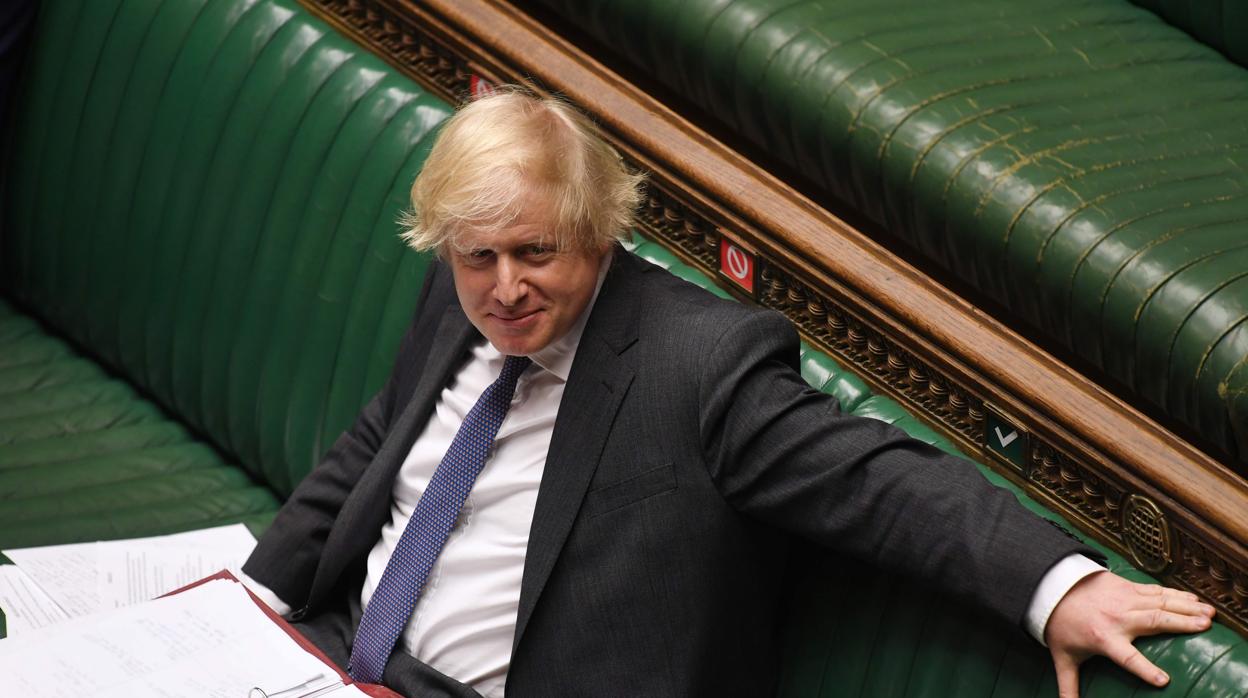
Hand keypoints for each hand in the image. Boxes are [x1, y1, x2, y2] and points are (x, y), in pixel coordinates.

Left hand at [1045, 570, 1214, 697]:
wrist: (1052, 589)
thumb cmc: (1060, 626)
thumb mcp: (1064, 657)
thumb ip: (1069, 685)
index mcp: (1103, 639)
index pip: (1127, 658)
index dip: (1144, 669)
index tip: (1163, 680)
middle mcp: (1117, 618)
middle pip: (1154, 621)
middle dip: (1181, 624)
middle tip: (1204, 626)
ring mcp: (1123, 599)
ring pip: (1160, 602)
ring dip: (1186, 607)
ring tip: (1208, 613)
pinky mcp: (1126, 587)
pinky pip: (1155, 590)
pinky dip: (1176, 594)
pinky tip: (1193, 599)